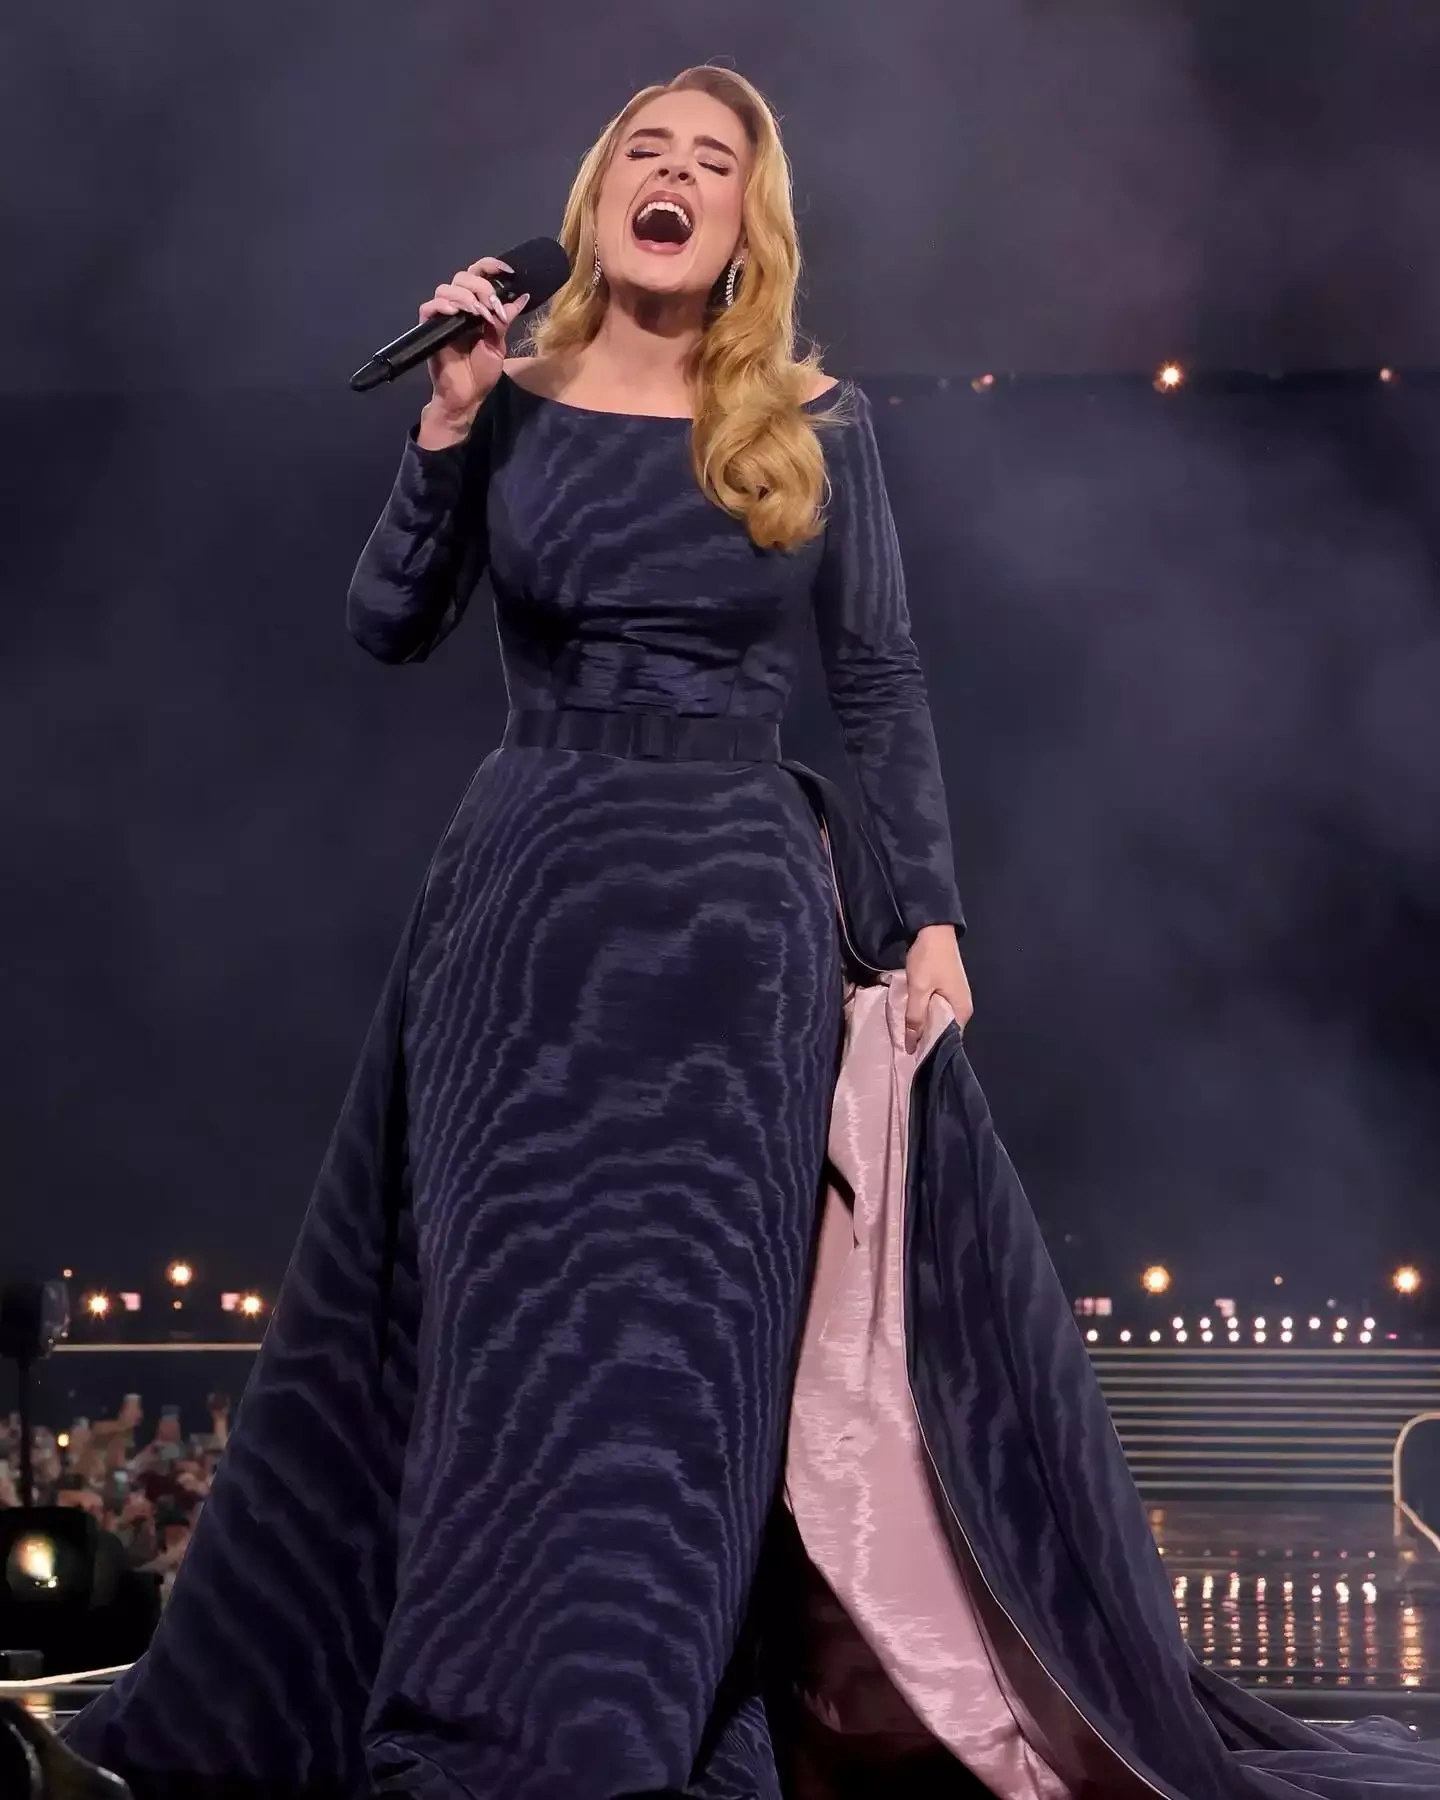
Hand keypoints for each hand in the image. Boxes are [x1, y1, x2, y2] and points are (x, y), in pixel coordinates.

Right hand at [420, 256, 530, 429]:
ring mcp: (443, 316)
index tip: (508, 271)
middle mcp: (458, 307)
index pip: (479, 275)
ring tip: (477, 314)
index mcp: (476, 307)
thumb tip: (522, 296)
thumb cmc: (481, 373)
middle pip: (463, 277)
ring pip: (446, 288)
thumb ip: (505, 319)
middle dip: (481, 286)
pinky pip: (429, 307)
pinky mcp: (429, 328)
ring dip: (465, 297)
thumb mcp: (498, 344)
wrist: (466, 396)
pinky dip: (443, 305)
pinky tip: (456, 313)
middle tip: (491, 306)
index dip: (491, 267)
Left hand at [903, 924, 973, 1054]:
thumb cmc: (929, 959)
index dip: (931, 1050)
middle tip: (905, 1050)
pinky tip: (912, 1019)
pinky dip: (925, 1015)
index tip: (913, 1058)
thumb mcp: (918, 989)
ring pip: (939, 1020)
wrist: (934, 929)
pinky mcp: (948, 990)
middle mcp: (963, 1008)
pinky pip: (937, 1009)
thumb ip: (915, 1018)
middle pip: (944, 1032)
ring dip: (924, 1027)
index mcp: (962, 1011)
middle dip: (926, 1040)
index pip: (948, 1041)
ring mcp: (956, 998)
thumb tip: (911, 1047)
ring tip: (905, 1038)